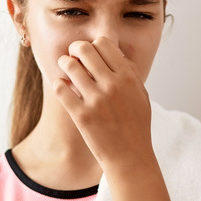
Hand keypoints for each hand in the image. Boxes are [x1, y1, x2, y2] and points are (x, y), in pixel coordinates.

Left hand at [54, 37, 154, 171]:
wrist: (130, 157)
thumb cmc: (136, 126)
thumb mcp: (141, 95)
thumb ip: (130, 73)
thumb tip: (116, 54)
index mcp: (128, 77)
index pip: (103, 43)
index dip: (93, 45)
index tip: (89, 55)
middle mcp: (112, 85)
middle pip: (84, 49)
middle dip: (74, 50)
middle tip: (72, 57)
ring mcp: (96, 100)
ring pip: (69, 65)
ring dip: (63, 64)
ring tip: (64, 69)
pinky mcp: (81, 115)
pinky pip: (61, 88)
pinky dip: (58, 84)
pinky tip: (62, 88)